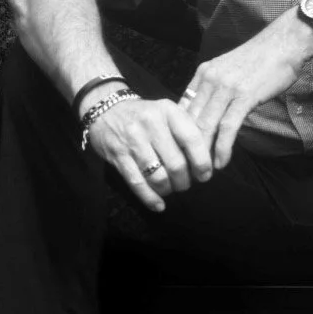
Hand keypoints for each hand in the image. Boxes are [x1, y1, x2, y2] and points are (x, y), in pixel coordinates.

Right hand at [87, 97, 211, 212]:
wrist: (105, 108)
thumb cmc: (145, 114)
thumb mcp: (167, 112)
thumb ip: (186, 129)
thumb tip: (208, 159)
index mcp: (168, 111)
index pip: (191, 139)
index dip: (201, 161)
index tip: (205, 175)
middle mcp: (151, 124)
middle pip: (176, 163)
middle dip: (184, 181)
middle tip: (185, 184)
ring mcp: (133, 141)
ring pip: (158, 176)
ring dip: (168, 189)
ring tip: (170, 188)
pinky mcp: (118, 156)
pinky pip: (137, 183)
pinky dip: (150, 198)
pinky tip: (158, 205)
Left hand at [178, 12, 312, 168]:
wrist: (284, 43)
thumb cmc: (260, 58)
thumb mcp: (228, 69)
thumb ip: (215, 88)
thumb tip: (207, 112)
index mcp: (203, 74)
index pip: (182, 109)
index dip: (178, 134)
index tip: (179, 152)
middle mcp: (209, 80)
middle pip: (190, 121)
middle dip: (186, 148)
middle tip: (187, 170)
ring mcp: (226, 88)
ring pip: (205, 126)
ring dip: (202, 154)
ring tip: (202, 173)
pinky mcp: (244, 96)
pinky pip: (228, 127)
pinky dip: (222, 148)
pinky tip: (221, 162)